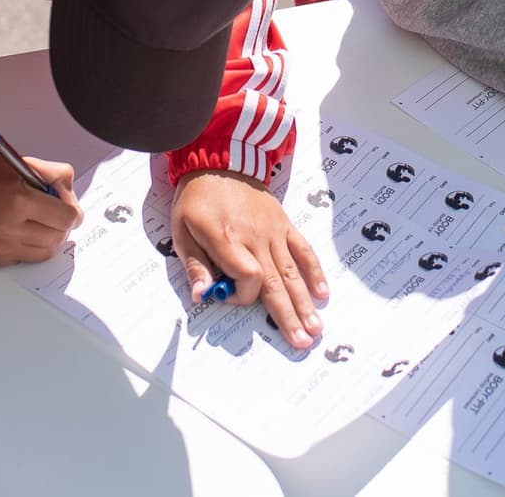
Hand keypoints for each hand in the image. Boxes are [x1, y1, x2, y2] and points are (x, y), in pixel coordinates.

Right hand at [0, 153, 81, 265]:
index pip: (65, 217)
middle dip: (60, 225)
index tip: (69, 208)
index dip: (71, 212)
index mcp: (18, 199)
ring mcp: (1, 246)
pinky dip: (29, 246)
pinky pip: (26, 257)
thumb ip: (53, 175)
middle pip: (58, 237)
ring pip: (45, 251)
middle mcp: (10, 227)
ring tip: (37, 221)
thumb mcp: (20, 164)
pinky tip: (18, 230)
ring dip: (47, 237)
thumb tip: (71, 197)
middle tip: (53, 214)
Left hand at [171, 170, 328, 348]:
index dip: (240, 296)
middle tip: (301, 343)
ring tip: (315, 328)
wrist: (220, 161)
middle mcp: (255, 238)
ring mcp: (273, 232)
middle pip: (276, 283)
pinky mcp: (283, 225)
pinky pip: (303, 250)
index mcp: (227, 239)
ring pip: (292, 273)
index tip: (227, 295)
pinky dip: (314, 271)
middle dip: (288, 316)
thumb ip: (195, 264)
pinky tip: (322, 293)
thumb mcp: (182, 230)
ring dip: (304, 303)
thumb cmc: (197, 198)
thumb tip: (201, 295)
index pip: (246, 279)